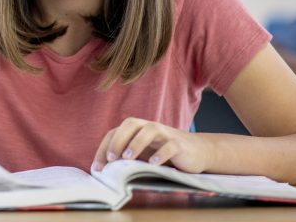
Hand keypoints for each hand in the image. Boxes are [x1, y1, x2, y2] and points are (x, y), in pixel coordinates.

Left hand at [92, 117, 213, 172]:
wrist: (198, 151)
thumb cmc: (165, 153)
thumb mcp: (144, 154)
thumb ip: (127, 157)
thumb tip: (105, 171)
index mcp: (137, 129)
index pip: (115, 132)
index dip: (104, 148)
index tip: (98, 168)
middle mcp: (150, 127)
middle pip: (131, 124)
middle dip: (118, 140)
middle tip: (111, 158)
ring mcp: (166, 134)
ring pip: (150, 129)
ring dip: (137, 143)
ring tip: (128, 158)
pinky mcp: (180, 144)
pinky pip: (170, 145)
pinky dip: (161, 154)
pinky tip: (153, 164)